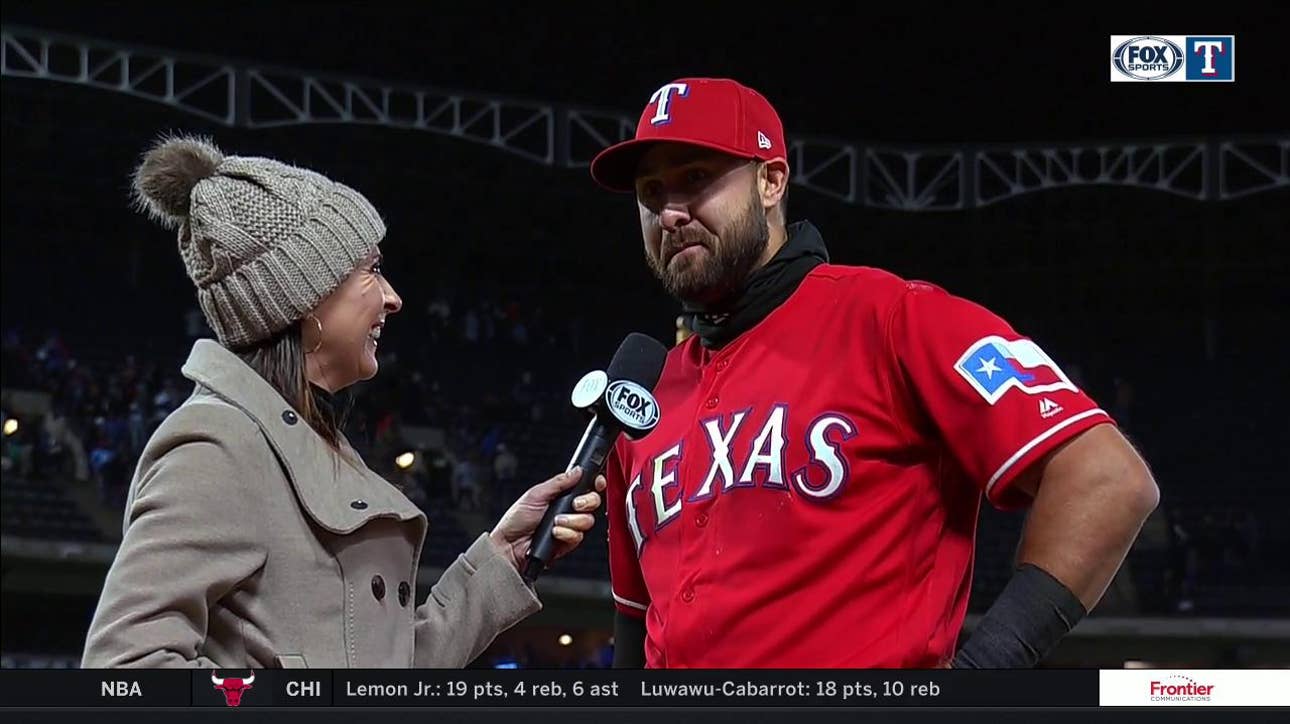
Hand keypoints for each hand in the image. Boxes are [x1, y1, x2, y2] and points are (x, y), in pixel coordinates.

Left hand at [488, 466, 606, 571]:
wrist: (510, 545)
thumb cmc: (517, 520)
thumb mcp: (536, 494)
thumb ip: (559, 482)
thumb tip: (577, 470)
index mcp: (561, 495)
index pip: (586, 486)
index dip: (595, 483)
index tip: (596, 482)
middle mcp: (568, 509)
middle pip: (593, 502)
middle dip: (586, 502)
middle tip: (574, 505)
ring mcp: (570, 526)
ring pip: (588, 520)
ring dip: (572, 521)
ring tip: (555, 522)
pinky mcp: (568, 541)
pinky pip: (578, 537)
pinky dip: (566, 534)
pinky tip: (554, 533)